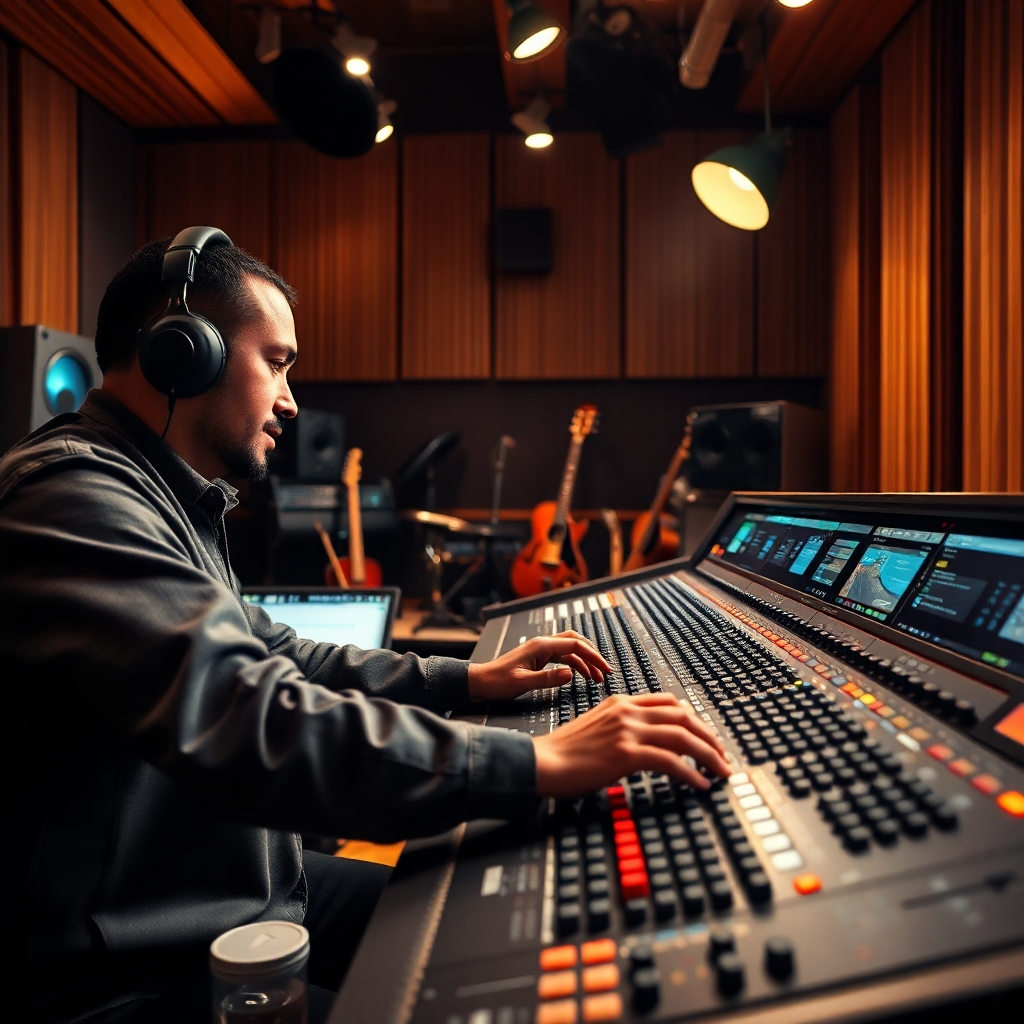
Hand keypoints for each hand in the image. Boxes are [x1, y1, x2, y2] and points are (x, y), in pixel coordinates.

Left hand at [467, 630, 611, 701]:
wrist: (481, 681)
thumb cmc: (497, 681)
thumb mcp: (523, 682)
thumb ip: (548, 678)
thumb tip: (571, 675)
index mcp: (541, 646)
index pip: (575, 645)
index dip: (593, 657)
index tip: (605, 669)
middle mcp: (542, 644)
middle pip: (575, 642)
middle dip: (592, 656)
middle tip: (605, 671)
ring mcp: (540, 650)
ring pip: (570, 650)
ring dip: (584, 662)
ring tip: (596, 678)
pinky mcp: (538, 658)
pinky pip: (562, 657)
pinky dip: (574, 665)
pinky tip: (580, 676)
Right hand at [533, 693, 730, 797]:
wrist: (541, 762)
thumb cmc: (563, 752)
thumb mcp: (596, 728)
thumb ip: (621, 728)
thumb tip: (645, 745)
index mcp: (620, 702)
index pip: (668, 703)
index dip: (693, 719)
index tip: (705, 737)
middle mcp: (627, 712)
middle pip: (682, 716)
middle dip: (708, 736)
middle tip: (722, 756)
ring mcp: (627, 731)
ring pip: (683, 736)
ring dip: (708, 754)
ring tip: (722, 770)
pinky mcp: (626, 754)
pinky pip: (671, 761)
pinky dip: (691, 773)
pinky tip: (701, 784)